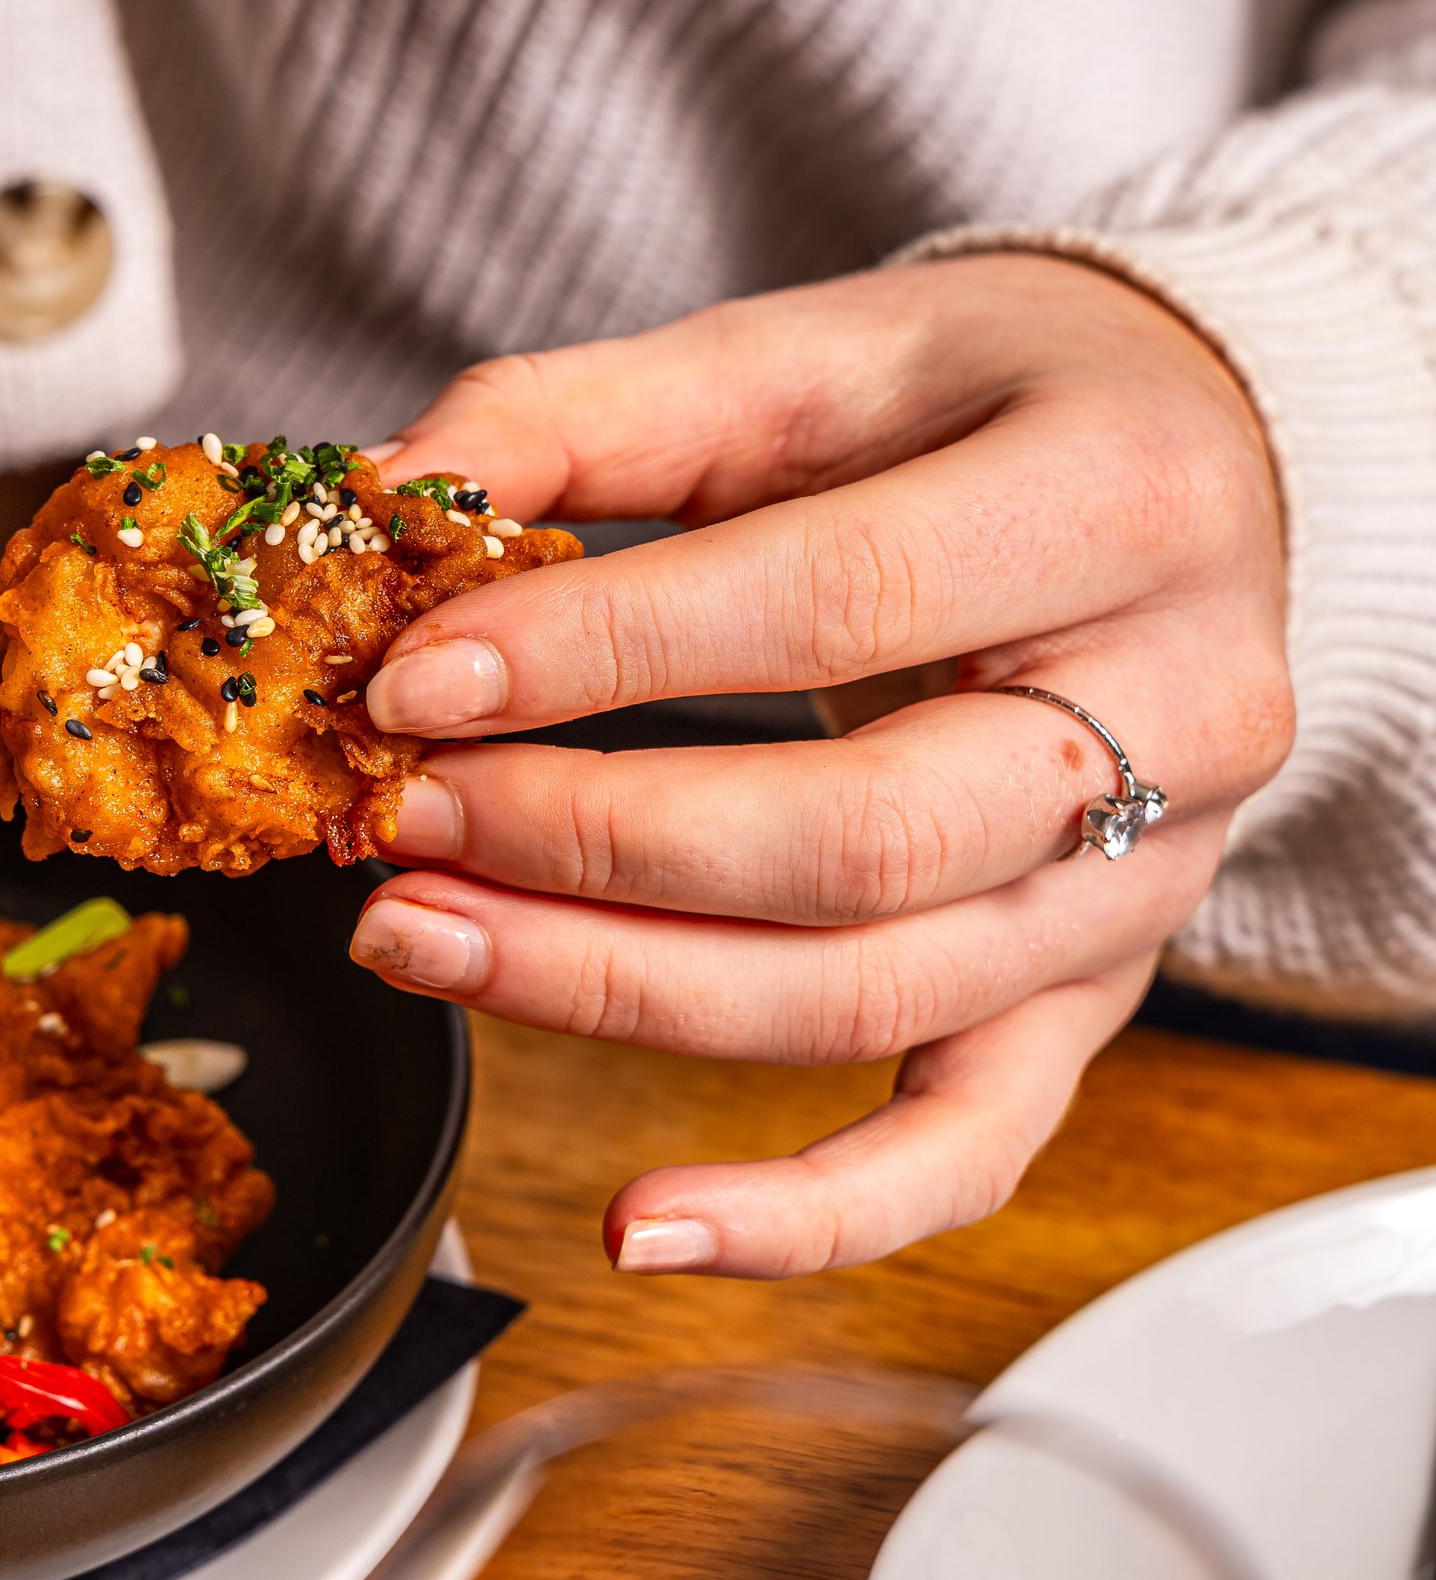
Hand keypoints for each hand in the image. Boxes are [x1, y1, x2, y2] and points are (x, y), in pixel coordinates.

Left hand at [352, 255, 1291, 1273]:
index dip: (605, 653)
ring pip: (874, 998)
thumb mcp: (810, 353)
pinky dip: (803, 1217)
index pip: (834, 603)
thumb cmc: (993, 405)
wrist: (1188, 469)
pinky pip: (965, 1152)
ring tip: (427, 940)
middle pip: (858, 839)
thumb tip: (390, 497)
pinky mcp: (1095, 999)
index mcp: (1121, 500)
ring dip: (619, 994)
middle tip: (400, 824)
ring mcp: (1149, 884)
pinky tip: (637, 1226)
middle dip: (592, 848)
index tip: (417, 679)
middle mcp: (1179, 714)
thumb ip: (594, 416)